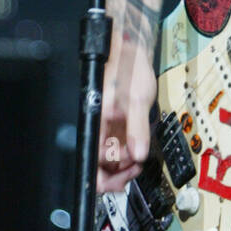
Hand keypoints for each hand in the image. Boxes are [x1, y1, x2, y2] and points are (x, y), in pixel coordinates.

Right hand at [97, 39, 157, 192]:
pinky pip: (114, 148)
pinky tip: (136, 151)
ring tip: (138, 160)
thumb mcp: (138, 99)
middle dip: (116, 173)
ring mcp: (103, 126)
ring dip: (122, 165)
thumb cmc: (129, 68)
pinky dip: (125, 154)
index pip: (92, 158)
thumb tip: (138, 153)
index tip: (123, 177)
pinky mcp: (111, 125)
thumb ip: (137, 128)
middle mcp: (95, 125)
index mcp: (95, 119)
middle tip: (134, 170)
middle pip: (97, 164)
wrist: (130, 53)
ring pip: (106, 159)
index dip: (107, 173)